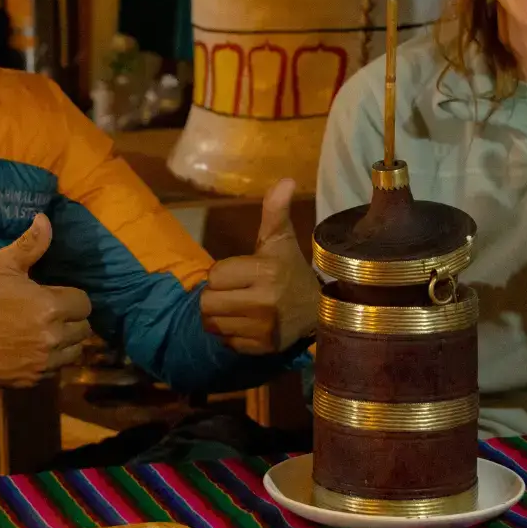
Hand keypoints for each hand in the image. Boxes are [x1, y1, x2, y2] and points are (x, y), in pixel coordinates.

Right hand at [0, 215, 94, 388]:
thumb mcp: (1, 266)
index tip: (55, 296)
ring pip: (74, 351)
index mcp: (51, 307)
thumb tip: (45, 219)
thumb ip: (30, 245)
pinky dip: (52, 360)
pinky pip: (57, 369)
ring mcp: (44, 362)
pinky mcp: (34, 380)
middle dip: (71, 319)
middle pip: (84, 328)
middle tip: (51, 313)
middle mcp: (53, 337)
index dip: (71, 297)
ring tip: (47, 332)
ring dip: (66, 341)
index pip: (84, 303)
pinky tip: (34, 349)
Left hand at [200, 179, 318, 355]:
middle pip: (207, 303)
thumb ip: (275, 211)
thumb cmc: (292, 269)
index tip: (241, 273)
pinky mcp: (262, 348)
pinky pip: (226, 342)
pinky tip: (248, 324)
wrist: (320, 310)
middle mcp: (264, 302)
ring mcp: (263, 328)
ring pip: (213, 324)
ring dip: (220, 316)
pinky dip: (231, 334)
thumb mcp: (281, 239)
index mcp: (265, 271)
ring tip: (239, 307)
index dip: (223, 274)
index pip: (214, 276)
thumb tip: (285, 179)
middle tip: (235, 292)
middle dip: (216, 296)